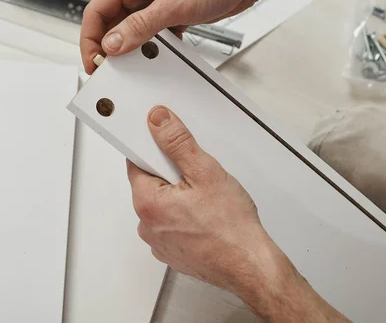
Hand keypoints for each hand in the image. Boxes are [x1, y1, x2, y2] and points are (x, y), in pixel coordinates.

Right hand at [81, 0, 261, 72]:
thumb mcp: (175, 5)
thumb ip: (141, 26)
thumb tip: (114, 43)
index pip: (97, 10)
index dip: (91, 39)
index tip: (94, 62)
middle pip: (111, 23)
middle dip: (110, 47)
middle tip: (111, 71)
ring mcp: (155, 2)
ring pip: (131, 31)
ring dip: (133, 49)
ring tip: (136, 65)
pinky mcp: (170, 13)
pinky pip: (151, 35)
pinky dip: (153, 48)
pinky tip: (159, 57)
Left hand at [127, 106, 347, 321]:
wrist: (249, 265)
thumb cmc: (231, 227)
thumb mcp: (206, 172)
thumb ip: (177, 142)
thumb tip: (158, 121)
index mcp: (147, 203)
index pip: (136, 162)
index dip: (155, 150)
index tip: (169, 147)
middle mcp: (146, 225)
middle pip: (151, 184)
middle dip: (172, 175)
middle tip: (199, 179)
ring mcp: (158, 242)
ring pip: (162, 205)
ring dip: (179, 197)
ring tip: (206, 202)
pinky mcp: (171, 252)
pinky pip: (171, 224)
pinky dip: (184, 217)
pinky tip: (206, 218)